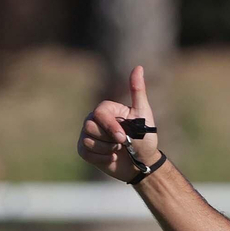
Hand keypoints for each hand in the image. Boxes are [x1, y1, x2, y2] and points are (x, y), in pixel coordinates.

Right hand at [77, 65, 159, 182]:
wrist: (142, 163)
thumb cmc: (145, 138)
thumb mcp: (143, 114)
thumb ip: (138, 91)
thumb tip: (138, 67)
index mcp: (107, 109)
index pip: (99, 113)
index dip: (110, 127)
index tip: (124, 138)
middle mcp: (94, 119)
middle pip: (90, 126)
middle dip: (109, 139)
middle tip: (123, 143)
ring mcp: (88, 134)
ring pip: (88, 140)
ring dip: (107, 149)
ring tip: (118, 149)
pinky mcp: (85, 149)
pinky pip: (85, 152)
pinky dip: (101, 158)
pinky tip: (111, 157)